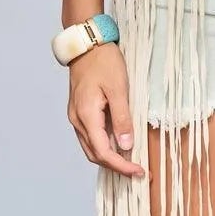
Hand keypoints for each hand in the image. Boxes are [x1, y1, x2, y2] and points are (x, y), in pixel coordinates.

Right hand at [67, 43, 145, 177]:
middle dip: (115, 166)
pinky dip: (104, 146)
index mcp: (86, 116)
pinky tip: (119, 145)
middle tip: (137, 171)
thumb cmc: (104, 62)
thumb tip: (127, 146)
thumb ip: (122, 119)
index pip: (103, 152)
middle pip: (94, 154)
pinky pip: (91, 136)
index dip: (120, 166)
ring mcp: (76, 116)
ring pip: (91, 147)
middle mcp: (77, 120)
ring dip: (109, 158)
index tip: (138, 171)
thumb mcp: (119, 89)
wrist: (87, 44)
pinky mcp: (80, 112)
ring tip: (130, 161)